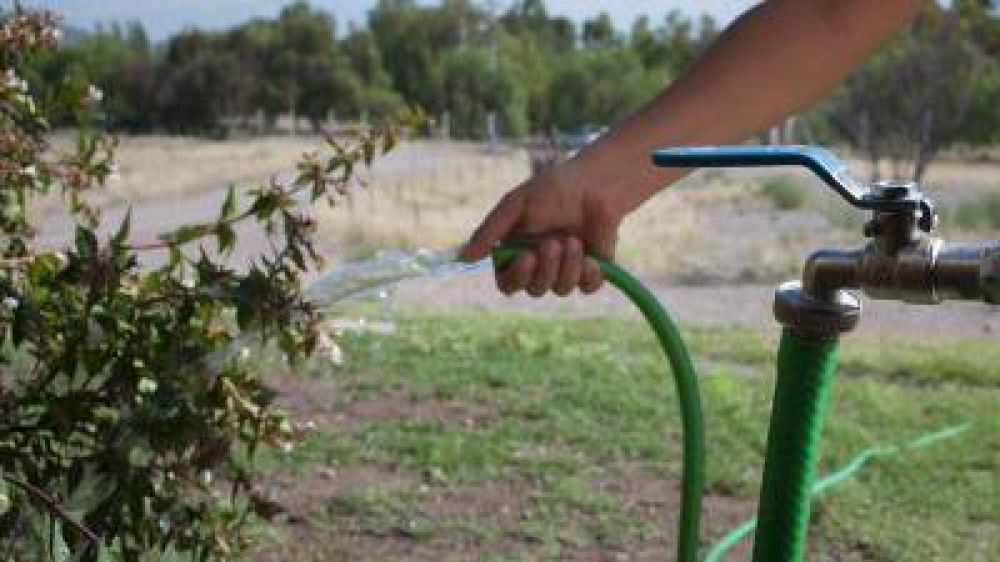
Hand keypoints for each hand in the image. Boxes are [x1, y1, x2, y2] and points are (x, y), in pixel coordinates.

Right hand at [459, 163, 626, 296]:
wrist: (595, 183)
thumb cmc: (552, 189)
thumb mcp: (515, 206)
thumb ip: (489, 233)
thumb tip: (462, 258)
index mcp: (517, 252)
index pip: (508, 283)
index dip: (517, 276)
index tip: (527, 256)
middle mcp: (540, 265)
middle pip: (534, 290)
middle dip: (545, 269)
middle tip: (554, 243)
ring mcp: (566, 269)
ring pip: (560, 290)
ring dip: (568, 267)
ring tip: (574, 240)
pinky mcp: (592, 270)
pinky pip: (587, 287)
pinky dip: (589, 274)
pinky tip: (591, 257)